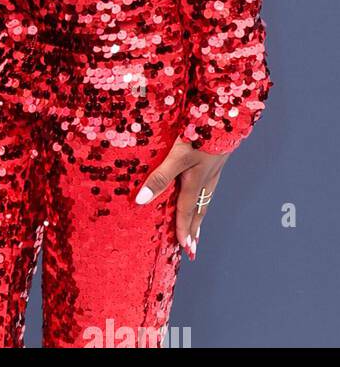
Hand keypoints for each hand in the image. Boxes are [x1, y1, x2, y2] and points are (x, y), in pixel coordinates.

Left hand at [134, 136, 228, 259]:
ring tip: (197, 230)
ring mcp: (212, 172)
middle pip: (198, 211)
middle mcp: (205, 181)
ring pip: (204, 200)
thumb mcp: (177, 157)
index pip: (185, 212)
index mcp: (194, 183)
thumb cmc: (200, 136)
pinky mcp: (215, 161)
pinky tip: (202, 195)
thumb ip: (160, 177)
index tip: (184, 249)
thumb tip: (141, 200)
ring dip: (199, 217)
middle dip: (193, 230)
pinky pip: (208, 188)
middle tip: (191, 248)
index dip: (182, 230)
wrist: (225, 118)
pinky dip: (203, 200)